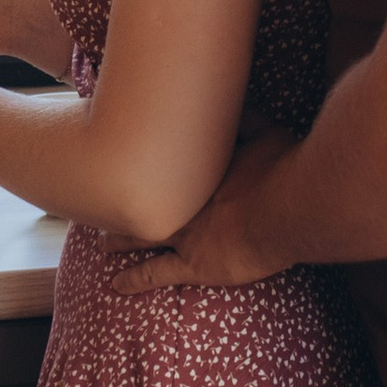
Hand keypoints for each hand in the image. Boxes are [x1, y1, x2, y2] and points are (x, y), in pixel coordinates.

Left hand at [111, 129, 298, 296]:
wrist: (285, 208)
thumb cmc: (278, 168)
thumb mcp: (264, 133)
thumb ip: (246, 120)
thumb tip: (233, 101)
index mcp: (196, 175)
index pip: (160, 168)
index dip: (142, 168)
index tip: (125, 163)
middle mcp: (183, 204)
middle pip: (143, 203)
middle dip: (123, 206)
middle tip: (103, 206)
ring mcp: (185, 236)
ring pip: (142, 238)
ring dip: (121, 240)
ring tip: (102, 244)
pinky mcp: (194, 266)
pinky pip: (156, 274)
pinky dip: (135, 279)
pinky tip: (117, 285)